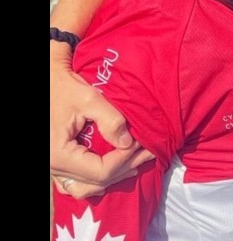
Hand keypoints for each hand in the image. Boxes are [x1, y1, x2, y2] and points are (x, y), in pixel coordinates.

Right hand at [50, 42, 153, 194]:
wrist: (47, 82)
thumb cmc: (64, 87)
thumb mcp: (88, 98)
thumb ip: (110, 121)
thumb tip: (127, 143)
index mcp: (58, 155)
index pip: (100, 171)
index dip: (125, 160)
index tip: (141, 144)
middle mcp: (52, 167)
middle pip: (95, 182)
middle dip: (125, 168)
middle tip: (148, 153)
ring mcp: (52, 168)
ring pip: (85, 188)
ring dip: (112, 178)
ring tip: (135, 162)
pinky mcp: (56, 163)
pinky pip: (77, 182)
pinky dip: (97, 180)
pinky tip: (116, 168)